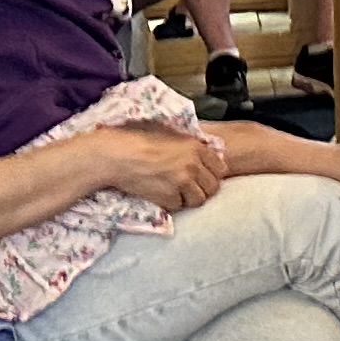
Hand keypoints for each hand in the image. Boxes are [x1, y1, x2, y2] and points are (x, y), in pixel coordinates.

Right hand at [97, 125, 227, 212]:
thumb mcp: (172, 134)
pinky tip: (161, 194)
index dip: (212, 174)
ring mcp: (182, 182)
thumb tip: (207, 152)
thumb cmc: (140, 140)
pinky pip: (178, 206)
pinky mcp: (168, 196)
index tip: (203, 176)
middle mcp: (193, 165)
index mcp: (196, 148)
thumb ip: (192, 145)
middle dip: (203, 189)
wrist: (118, 155)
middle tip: (190, 188)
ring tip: (176, 192)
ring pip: (199, 200)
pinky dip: (170, 203)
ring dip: (189, 199)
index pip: (221, 168)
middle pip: (213, 187)